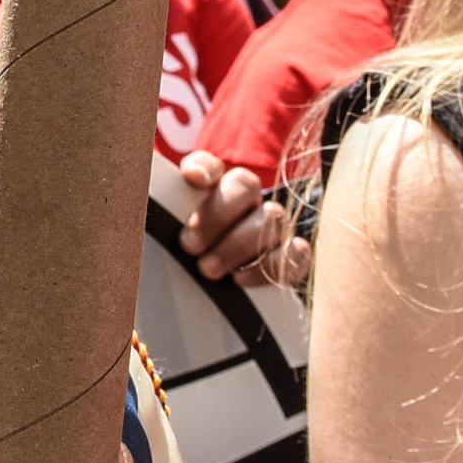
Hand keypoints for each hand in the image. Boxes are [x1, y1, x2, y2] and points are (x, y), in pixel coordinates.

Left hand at [177, 152, 303, 285]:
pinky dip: (273, 264)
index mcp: (214, 187)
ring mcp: (273, 227)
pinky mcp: (290, 258)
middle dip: (216, 216)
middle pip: (246, 186)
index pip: (210, 165)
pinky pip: (296, 254)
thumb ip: (165, 206)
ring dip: (238, 245)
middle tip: (189, 244)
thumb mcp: (173, 226)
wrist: (220, 297)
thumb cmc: (190, 254)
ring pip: (271, 218)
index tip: (195, 179)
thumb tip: (169, 190)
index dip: (204, 167)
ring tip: (208, 269)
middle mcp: (247, 201)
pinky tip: (243, 277)